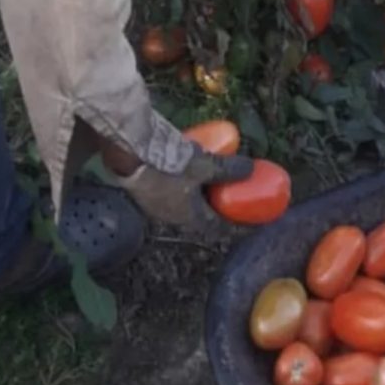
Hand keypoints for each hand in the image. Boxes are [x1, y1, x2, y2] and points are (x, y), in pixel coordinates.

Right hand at [112, 147, 253, 227]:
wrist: (131, 155)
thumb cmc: (171, 166)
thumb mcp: (206, 166)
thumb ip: (229, 169)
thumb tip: (251, 168)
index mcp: (190, 218)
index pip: (220, 229)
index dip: (239, 227)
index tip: (253, 223)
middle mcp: (174, 217)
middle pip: (204, 217)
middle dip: (220, 210)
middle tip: (236, 199)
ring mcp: (159, 205)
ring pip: (187, 204)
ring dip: (202, 197)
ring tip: (214, 183)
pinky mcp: (147, 191)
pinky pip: (174, 192)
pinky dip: (187, 185)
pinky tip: (188, 169)